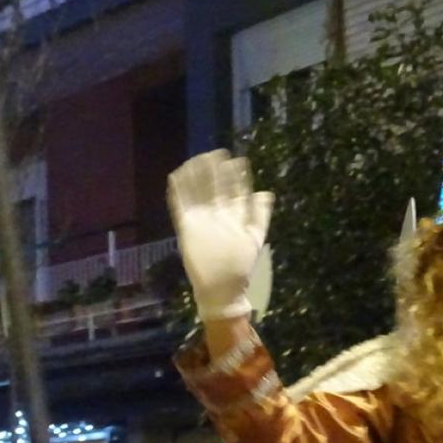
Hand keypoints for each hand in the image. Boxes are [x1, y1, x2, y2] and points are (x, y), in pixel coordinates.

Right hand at [167, 149, 272, 319]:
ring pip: (196, 192)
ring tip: (199, 158)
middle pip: (213, 187)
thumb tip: (266, 192)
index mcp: (232, 215)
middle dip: (216, 171)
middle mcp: (214, 214)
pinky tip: (177, 176)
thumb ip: (259, 215)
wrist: (222, 290)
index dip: (236, 177)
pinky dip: (177, 191)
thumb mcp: (254, 238)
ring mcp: (199, 219)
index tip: (239, 161)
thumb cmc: (240, 266)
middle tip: (218, 153)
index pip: (233, 191)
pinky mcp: (185, 227)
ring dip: (196, 175)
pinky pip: (179, 205)